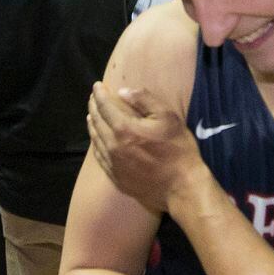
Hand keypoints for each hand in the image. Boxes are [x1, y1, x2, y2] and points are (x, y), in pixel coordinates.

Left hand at [87, 82, 205, 210]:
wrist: (181, 188)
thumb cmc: (179, 151)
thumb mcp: (169, 119)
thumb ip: (146, 101)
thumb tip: (123, 91)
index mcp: (124, 129)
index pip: (105, 107)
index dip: (100, 94)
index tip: (97, 86)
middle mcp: (112, 145)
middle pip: (97, 122)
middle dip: (94, 107)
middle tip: (94, 98)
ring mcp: (112, 163)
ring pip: (95, 139)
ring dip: (92, 124)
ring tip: (92, 116)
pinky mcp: (115, 176)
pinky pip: (99, 156)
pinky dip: (96, 143)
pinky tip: (98, 140)